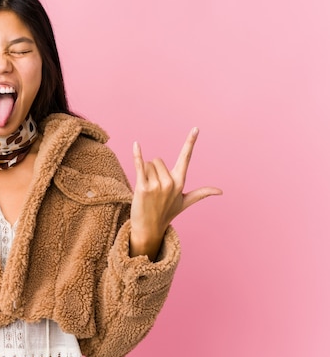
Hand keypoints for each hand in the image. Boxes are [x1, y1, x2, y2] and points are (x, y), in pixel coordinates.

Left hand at [129, 127, 221, 260]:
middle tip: (152, 188)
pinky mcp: (142, 188)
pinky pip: (139, 166)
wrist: (149, 229)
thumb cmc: (167, 213)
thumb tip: (221, 191)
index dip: (190, 142)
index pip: (186, 157)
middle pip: (157, 160)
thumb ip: (202, 193)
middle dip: (152, 170)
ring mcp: (157, 186)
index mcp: (180, 182)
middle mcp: (170, 183)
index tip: (196, 128)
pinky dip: (137, 154)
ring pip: (147, 164)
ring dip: (143, 174)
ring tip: (146, 190)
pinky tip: (136, 144)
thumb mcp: (185, 202)